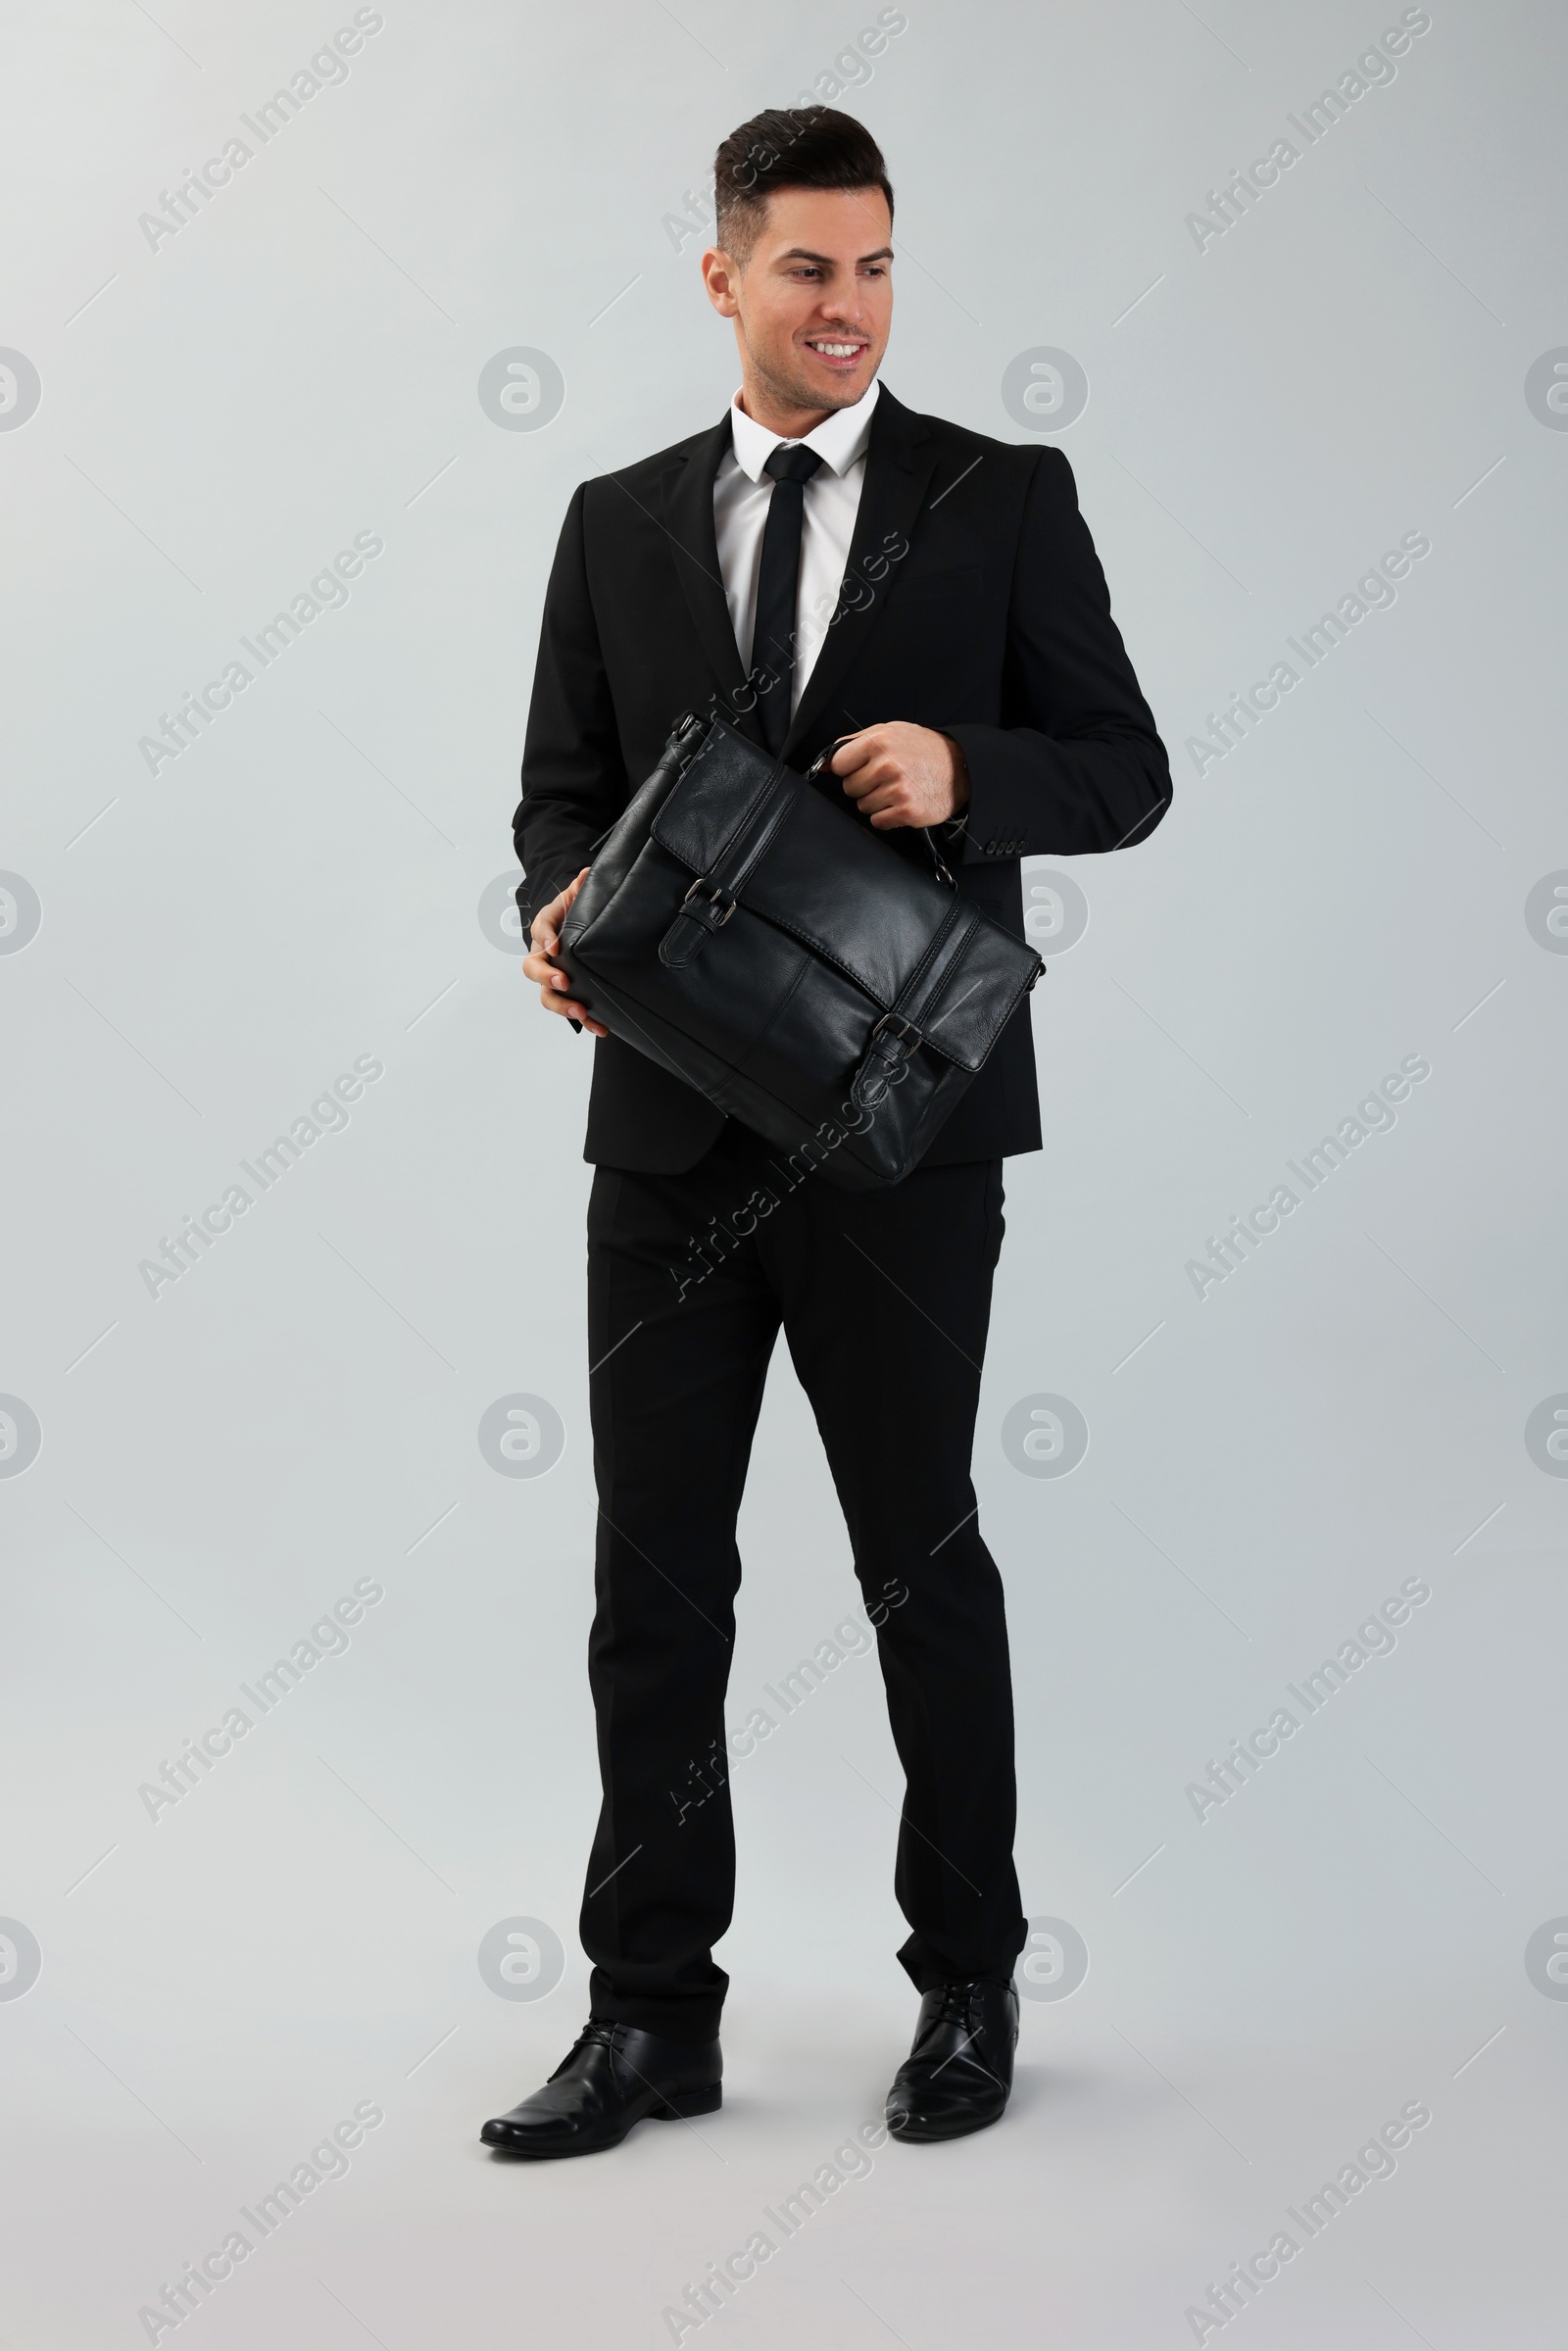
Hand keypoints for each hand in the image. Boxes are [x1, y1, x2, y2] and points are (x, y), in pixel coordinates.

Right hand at [523, 867, 606, 1036]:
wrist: (571, 929)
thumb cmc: (571, 912)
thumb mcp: (574, 897)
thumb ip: (580, 888)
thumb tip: (589, 874)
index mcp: (544, 928)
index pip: (540, 930)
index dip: (545, 938)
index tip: (555, 946)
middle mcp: (542, 956)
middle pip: (534, 970)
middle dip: (547, 978)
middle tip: (563, 982)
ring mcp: (551, 977)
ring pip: (547, 996)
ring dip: (563, 1006)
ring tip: (581, 1013)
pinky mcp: (566, 994)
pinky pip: (570, 1010)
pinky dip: (585, 1021)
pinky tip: (601, 1028)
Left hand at [829, 723, 970, 829]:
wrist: (960, 768)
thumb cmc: (922, 749)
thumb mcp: (889, 732)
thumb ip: (853, 744)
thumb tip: (824, 763)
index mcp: (879, 741)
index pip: (839, 764)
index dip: (849, 768)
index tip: (863, 767)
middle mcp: (886, 764)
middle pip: (849, 788)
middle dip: (864, 785)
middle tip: (887, 777)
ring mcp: (897, 789)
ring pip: (863, 806)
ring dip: (877, 801)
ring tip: (897, 788)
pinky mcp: (906, 811)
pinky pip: (878, 821)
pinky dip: (888, 816)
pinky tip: (902, 802)